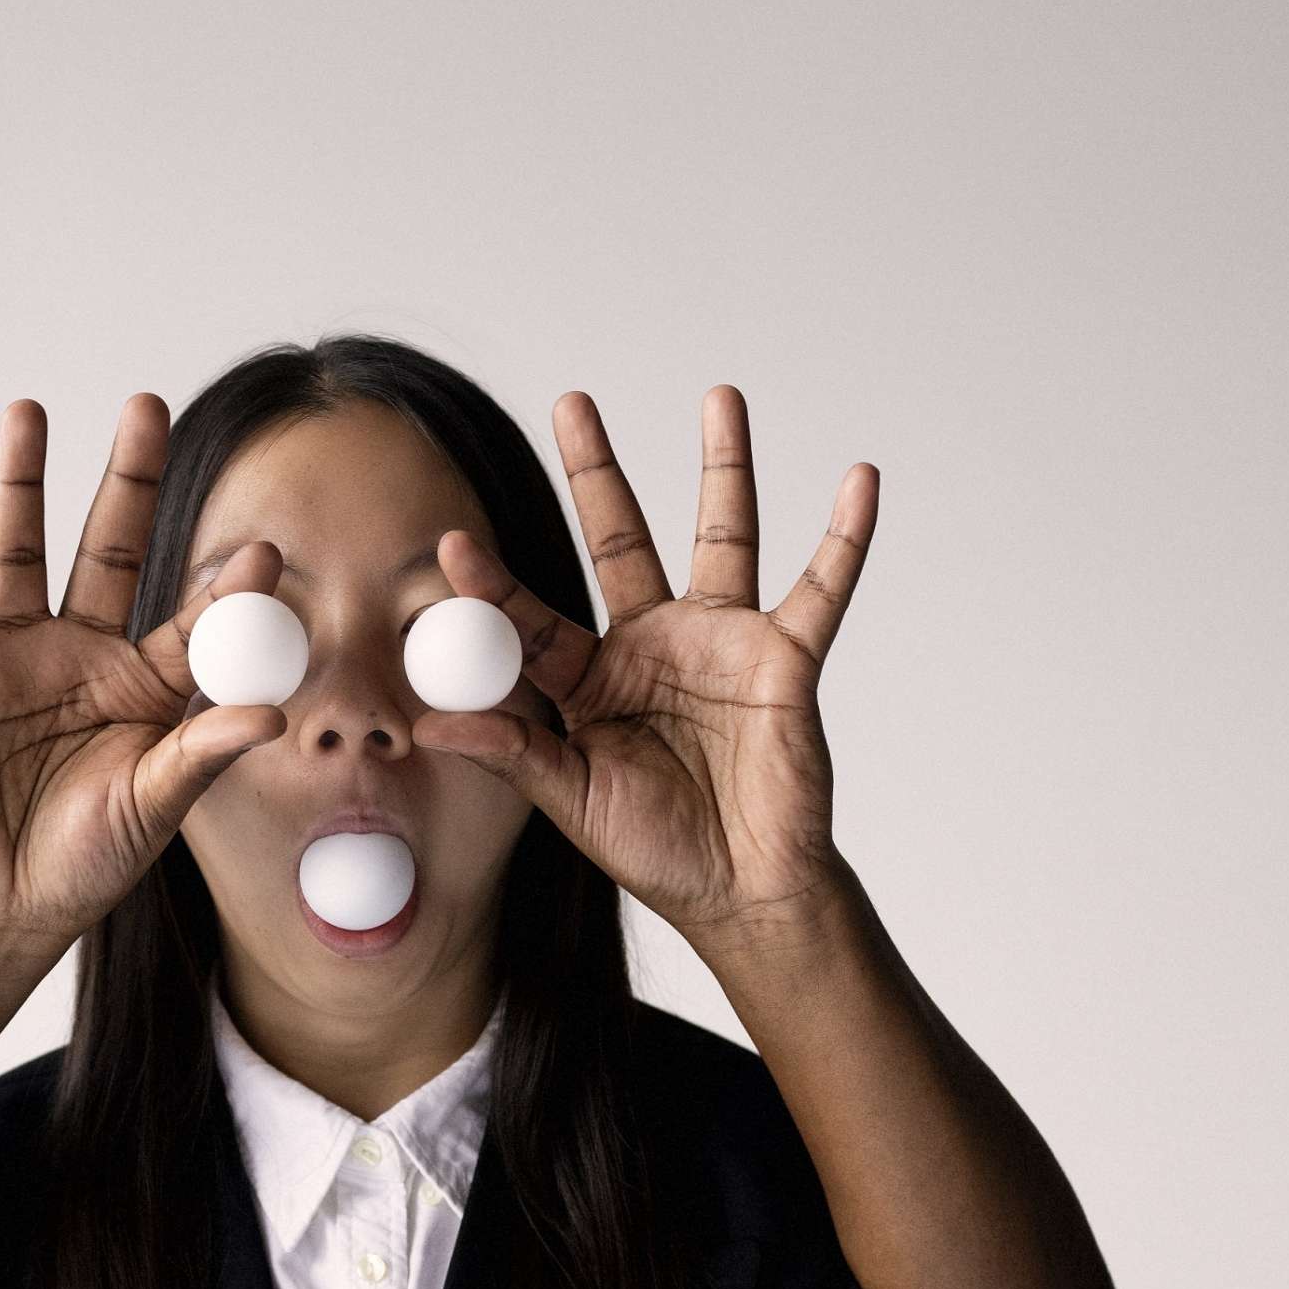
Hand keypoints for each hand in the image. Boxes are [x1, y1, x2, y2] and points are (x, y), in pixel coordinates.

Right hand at [0, 398, 287, 947]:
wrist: (5, 906)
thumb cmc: (88, 859)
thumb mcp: (158, 806)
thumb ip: (206, 751)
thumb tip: (273, 711)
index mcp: (144, 683)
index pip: (189, 616)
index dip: (222, 585)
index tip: (261, 551)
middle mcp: (80, 653)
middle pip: (106, 547)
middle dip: (126, 481)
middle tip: (148, 406)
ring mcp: (12, 658)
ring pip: (17, 553)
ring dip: (21, 484)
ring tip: (30, 412)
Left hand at [412, 387, 872, 949]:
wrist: (742, 892)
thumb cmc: (655, 851)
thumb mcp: (570, 801)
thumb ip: (510, 752)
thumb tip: (428, 725)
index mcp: (589, 682)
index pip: (534, 618)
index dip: (495, 584)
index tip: (453, 546)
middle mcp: (652, 647)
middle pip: (620, 540)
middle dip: (597, 472)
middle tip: (573, 401)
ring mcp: (721, 645)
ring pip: (722, 537)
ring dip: (724, 467)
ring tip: (720, 396)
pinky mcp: (785, 659)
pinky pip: (822, 588)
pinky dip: (846, 538)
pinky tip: (860, 481)